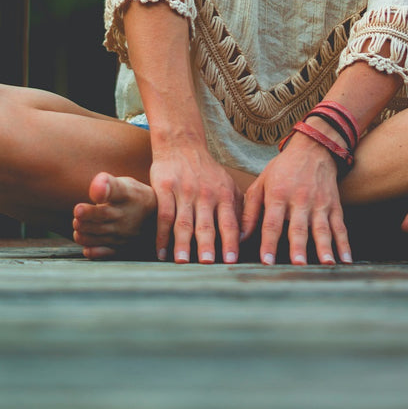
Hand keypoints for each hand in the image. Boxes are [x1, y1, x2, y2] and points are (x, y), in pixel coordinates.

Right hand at [150, 143, 242, 263]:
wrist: (182, 144)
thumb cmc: (207, 171)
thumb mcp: (227, 184)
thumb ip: (237, 209)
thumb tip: (246, 238)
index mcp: (223, 194)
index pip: (229, 222)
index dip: (230, 242)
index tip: (231, 261)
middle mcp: (205, 194)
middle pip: (206, 224)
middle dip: (207, 245)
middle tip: (208, 264)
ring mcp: (184, 191)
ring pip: (184, 222)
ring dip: (182, 244)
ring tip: (182, 262)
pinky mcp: (165, 188)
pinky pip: (164, 216)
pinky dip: (162, 236)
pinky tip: (161, 253)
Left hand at [241, 132, 352, 265]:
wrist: (313, 148)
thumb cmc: (283, 169)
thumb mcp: (261, 183)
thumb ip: (250, 212)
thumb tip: (239, 238)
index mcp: (278, 194)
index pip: (272, 222)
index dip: (269, 243)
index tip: (267, 261)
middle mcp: (300, 199)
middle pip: (298, 227)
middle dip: (298, 247)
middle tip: (298, 265)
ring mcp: (319, 203)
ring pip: (322, 228)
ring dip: (324, 247)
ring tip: (326, 264)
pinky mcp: (335, 205)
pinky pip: (340, 227)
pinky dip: (344, 244)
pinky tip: (346, 260)